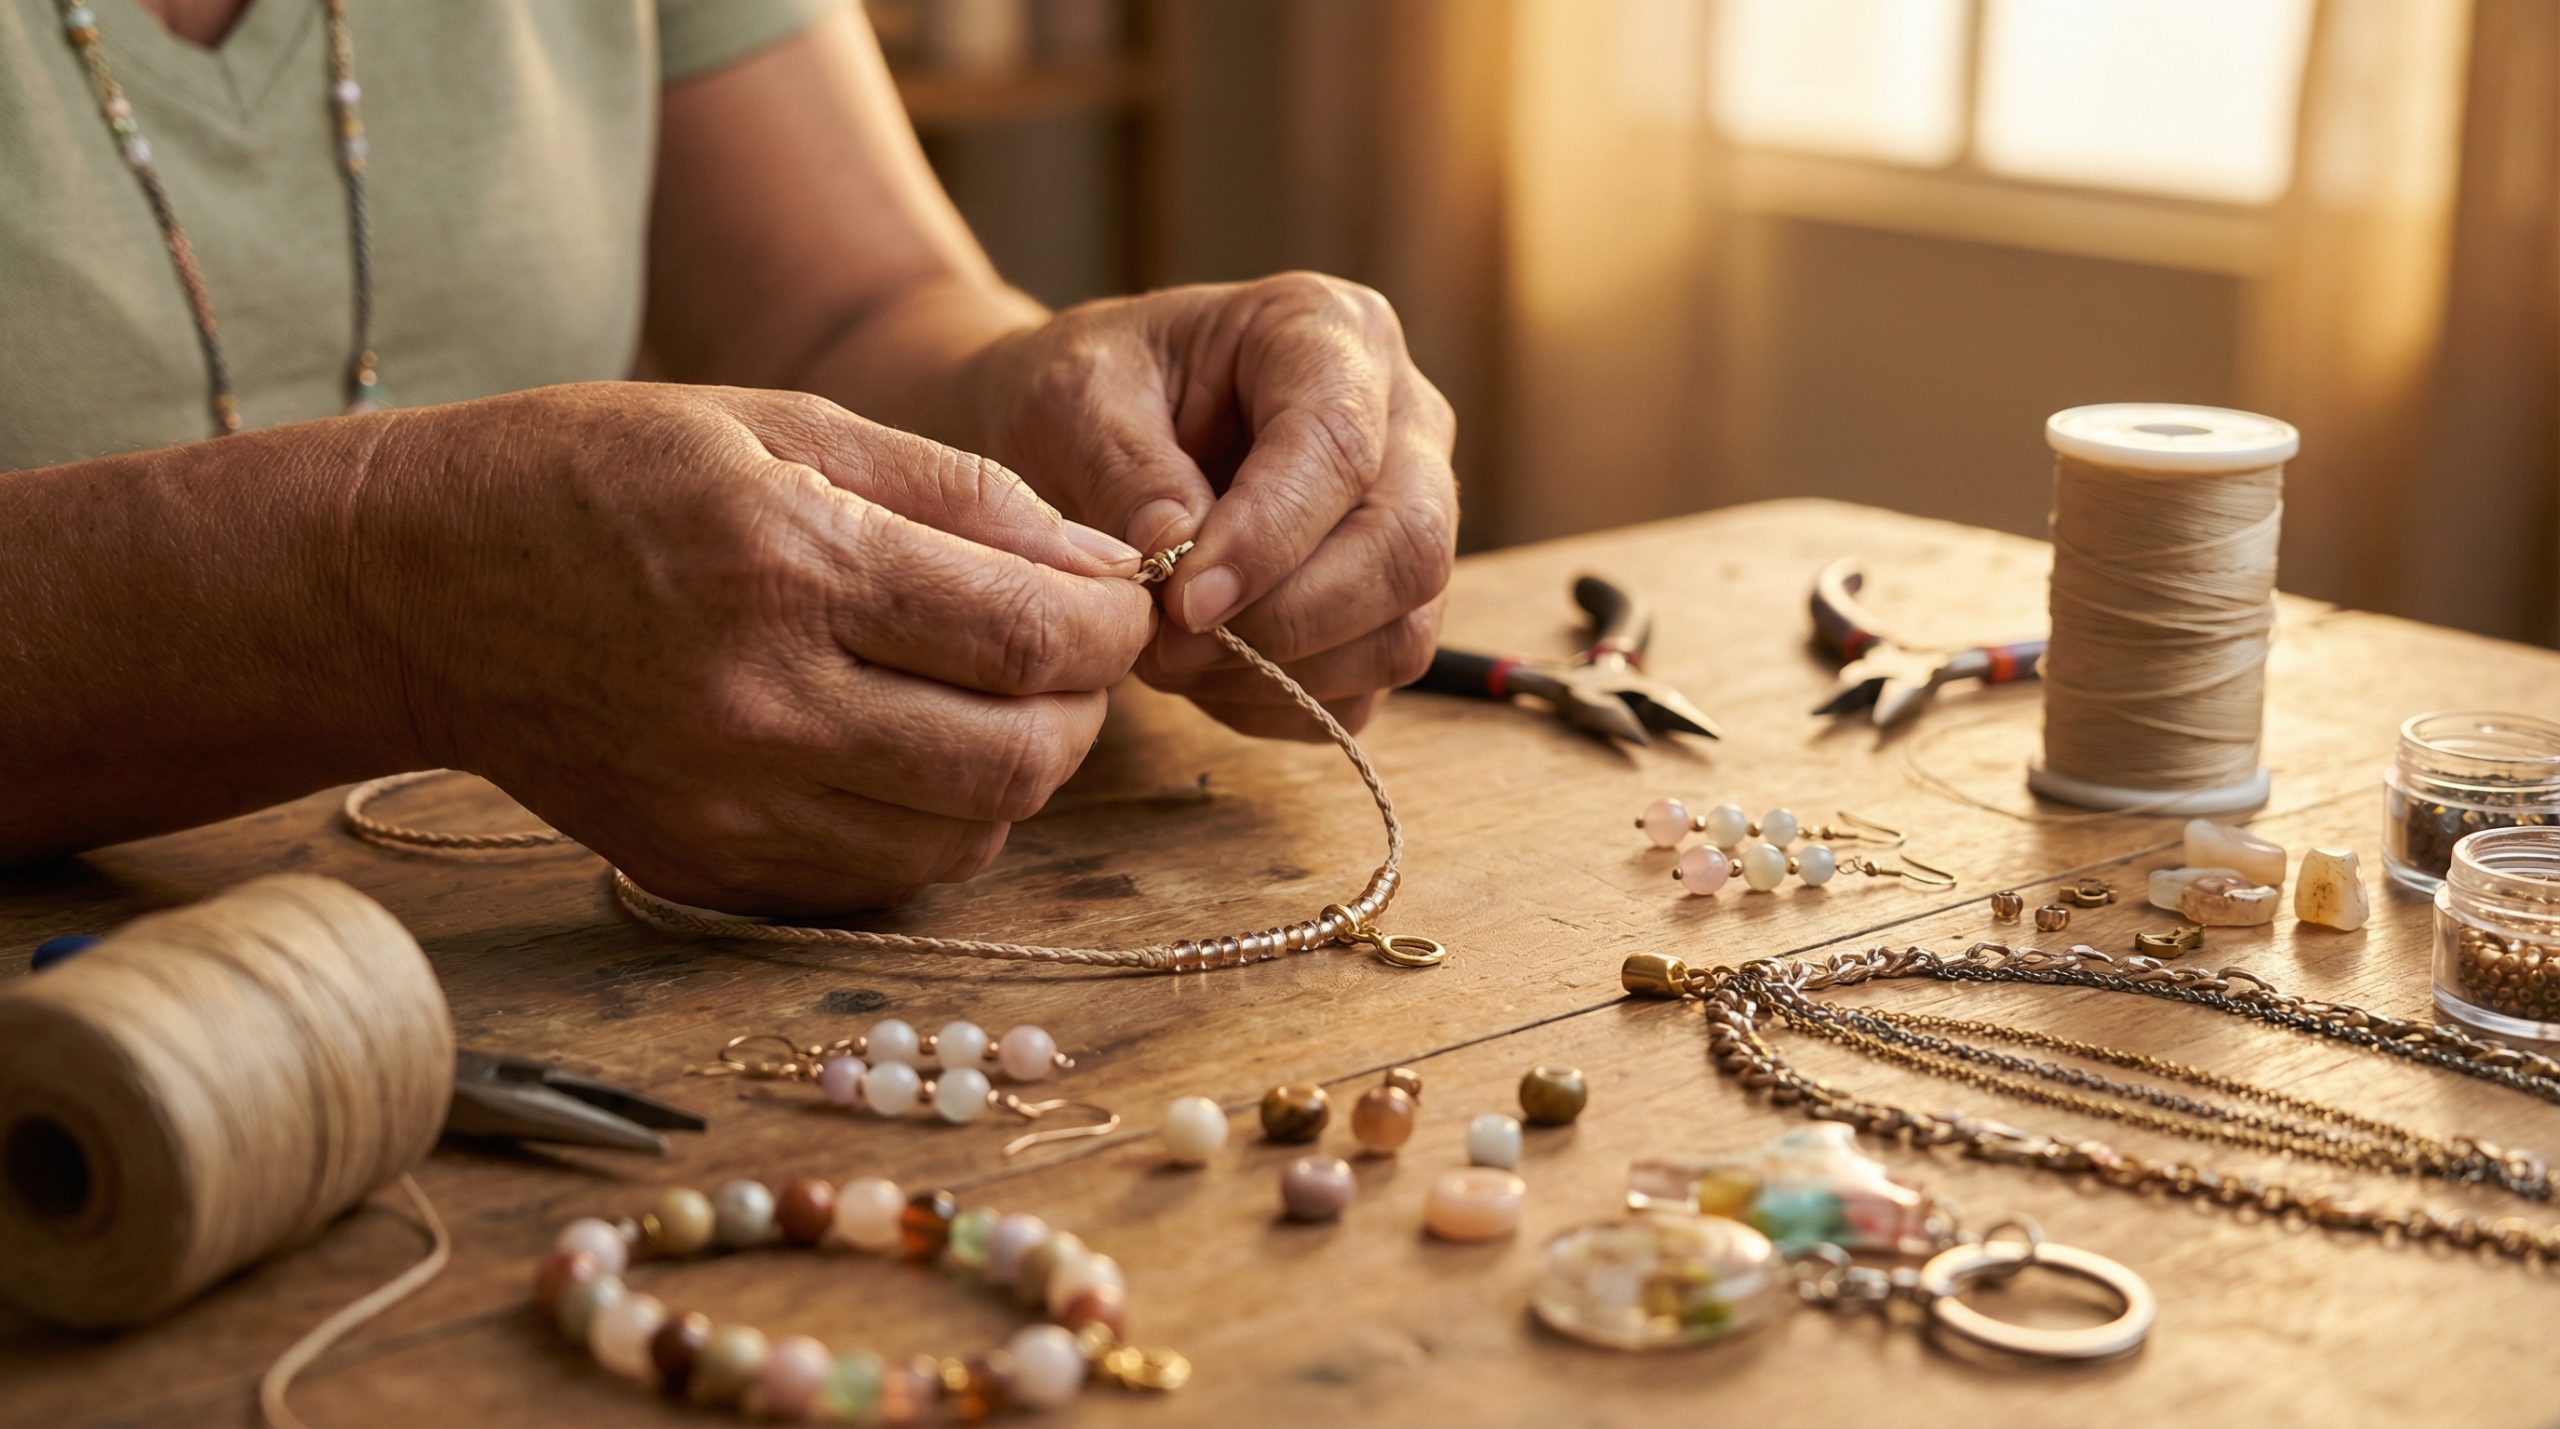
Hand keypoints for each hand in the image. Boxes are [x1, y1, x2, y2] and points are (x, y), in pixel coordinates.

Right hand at [360, 382, 1154, 913]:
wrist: (414, 587)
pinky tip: (911, 755)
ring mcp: (731, 807)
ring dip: (1021, 772)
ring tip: (990, 700)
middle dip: (1084, 707)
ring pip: (969, 835)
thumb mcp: (774, 421)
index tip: (1121, 598)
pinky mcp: (706, 869)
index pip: (1028, 637)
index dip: (1114, 624)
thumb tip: (1095, 557)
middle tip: (1068, 657)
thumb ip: (952, 490)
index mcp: (789, 566)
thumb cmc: (597, 476)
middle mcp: (763, 704)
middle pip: (1021, 759)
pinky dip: (939, 824)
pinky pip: (887, 878)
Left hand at [973, 273, 1457, 737]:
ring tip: (1170, 655)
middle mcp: (1402, 425)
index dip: (1270, 538)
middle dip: (1287, 620)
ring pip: (1402, 633)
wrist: (1081, 433)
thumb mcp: (1072, 399)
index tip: (1182, 601)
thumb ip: (1125, 469)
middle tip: (1169, 646)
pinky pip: (1365, 689)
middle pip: (1407, 546)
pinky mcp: (1388, 608)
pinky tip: (1202, 675)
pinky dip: (1278, 704)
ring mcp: (1408, 520)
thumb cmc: (1085, 395)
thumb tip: (1180, 555)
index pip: (1341, 448)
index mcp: (1331, 334)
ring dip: (1280, 672)